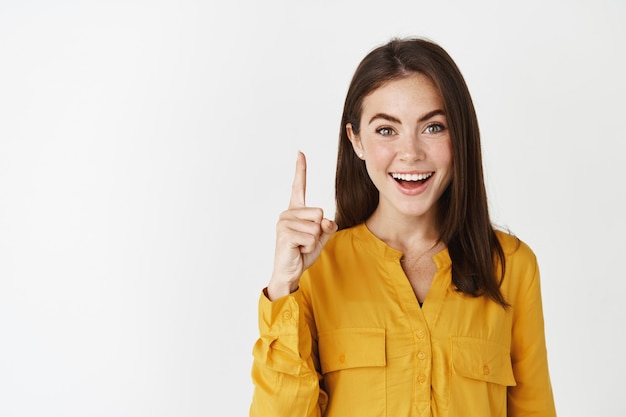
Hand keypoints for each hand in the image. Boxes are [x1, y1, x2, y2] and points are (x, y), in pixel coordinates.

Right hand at [267, 152, 336, 299]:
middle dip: (319, 230)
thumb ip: (327, 225)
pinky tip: (297, 250)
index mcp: (295, 210)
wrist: (289, 272)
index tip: (300, 152)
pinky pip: (311, 237)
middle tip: (305, 242)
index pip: (298, 186)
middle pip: (319, 212)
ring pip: (316, 226)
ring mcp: (284, 222)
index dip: (301, 169)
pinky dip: (309, 247)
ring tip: (300, 247)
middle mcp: (287, 213)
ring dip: (313, 241)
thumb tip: (327, 222)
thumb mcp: (320, 236)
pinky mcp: (285, 234)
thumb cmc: (302, 253)